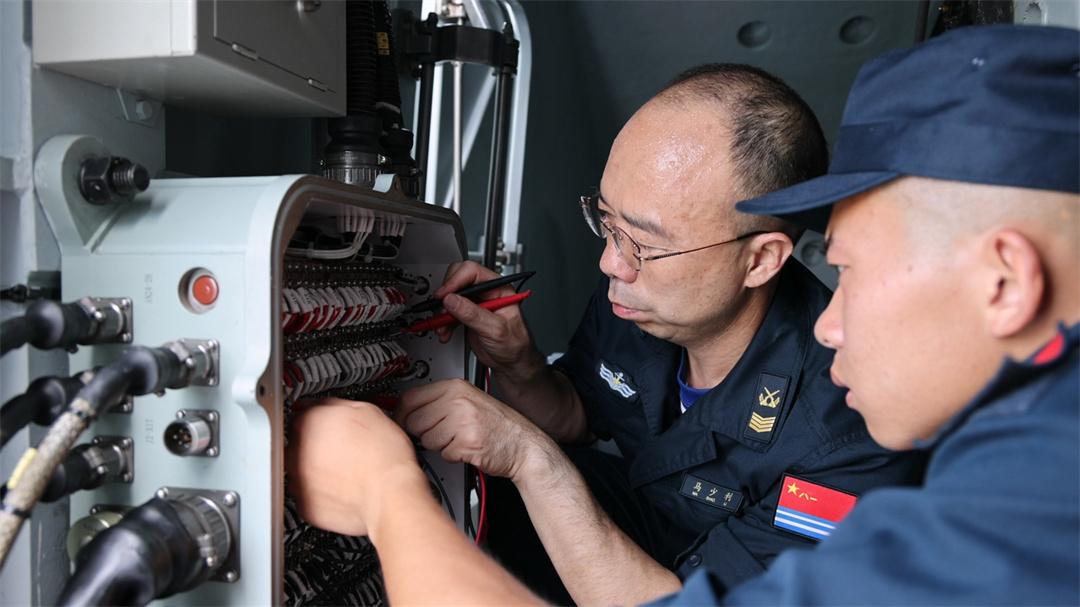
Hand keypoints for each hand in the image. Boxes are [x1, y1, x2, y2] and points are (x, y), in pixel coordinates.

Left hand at [286, 398, 425, 536]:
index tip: (327, 424)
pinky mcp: (305, 505)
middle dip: (318, 444)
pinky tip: (343, 488)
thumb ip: (338, 405)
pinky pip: (309, 494)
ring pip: (302, 469)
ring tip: (345, 470)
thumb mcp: (368, 411)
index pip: (304, 412)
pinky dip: (322, 492)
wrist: (390, 495)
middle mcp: (297, 449)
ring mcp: (298, 479)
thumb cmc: (385, 456)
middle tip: (343, 449)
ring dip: (317, 469)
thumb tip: (331, 407)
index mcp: (312, 421)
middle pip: (300, 441)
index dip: (320, 418)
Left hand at [397, 379, 550, 480]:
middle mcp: (458, 400)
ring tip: (459, 439)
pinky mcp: (467, 442)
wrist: (524, 445)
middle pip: (414, 420)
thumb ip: (438, 403)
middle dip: (423, 433)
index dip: (402, 414)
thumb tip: (403, 411)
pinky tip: (467, 448)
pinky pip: (443, 453)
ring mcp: (463, 420)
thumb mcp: (467, 402)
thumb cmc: (497, 426)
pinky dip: (453, 455)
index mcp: (455, 387)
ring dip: (439, 445)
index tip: (401, 421)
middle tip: (442, 434)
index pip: (410, 397)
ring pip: (427, 439)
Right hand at [432, 262, 536, 375]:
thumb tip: (452, 300)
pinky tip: (445, 331)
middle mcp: (486, 292)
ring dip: (442, 312)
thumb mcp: (495, 329)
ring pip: (450, 297)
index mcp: (499, 288)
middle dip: (446, 295)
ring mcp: (475, 303)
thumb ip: (472, 314)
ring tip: (443, 326)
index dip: (455, 280)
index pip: (473, 272)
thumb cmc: (515, 344)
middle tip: (441, 308)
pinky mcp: (466, 315)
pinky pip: (449, 312)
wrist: (511, 362)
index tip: (444, 294)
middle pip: (458, 279)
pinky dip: (443, 322)